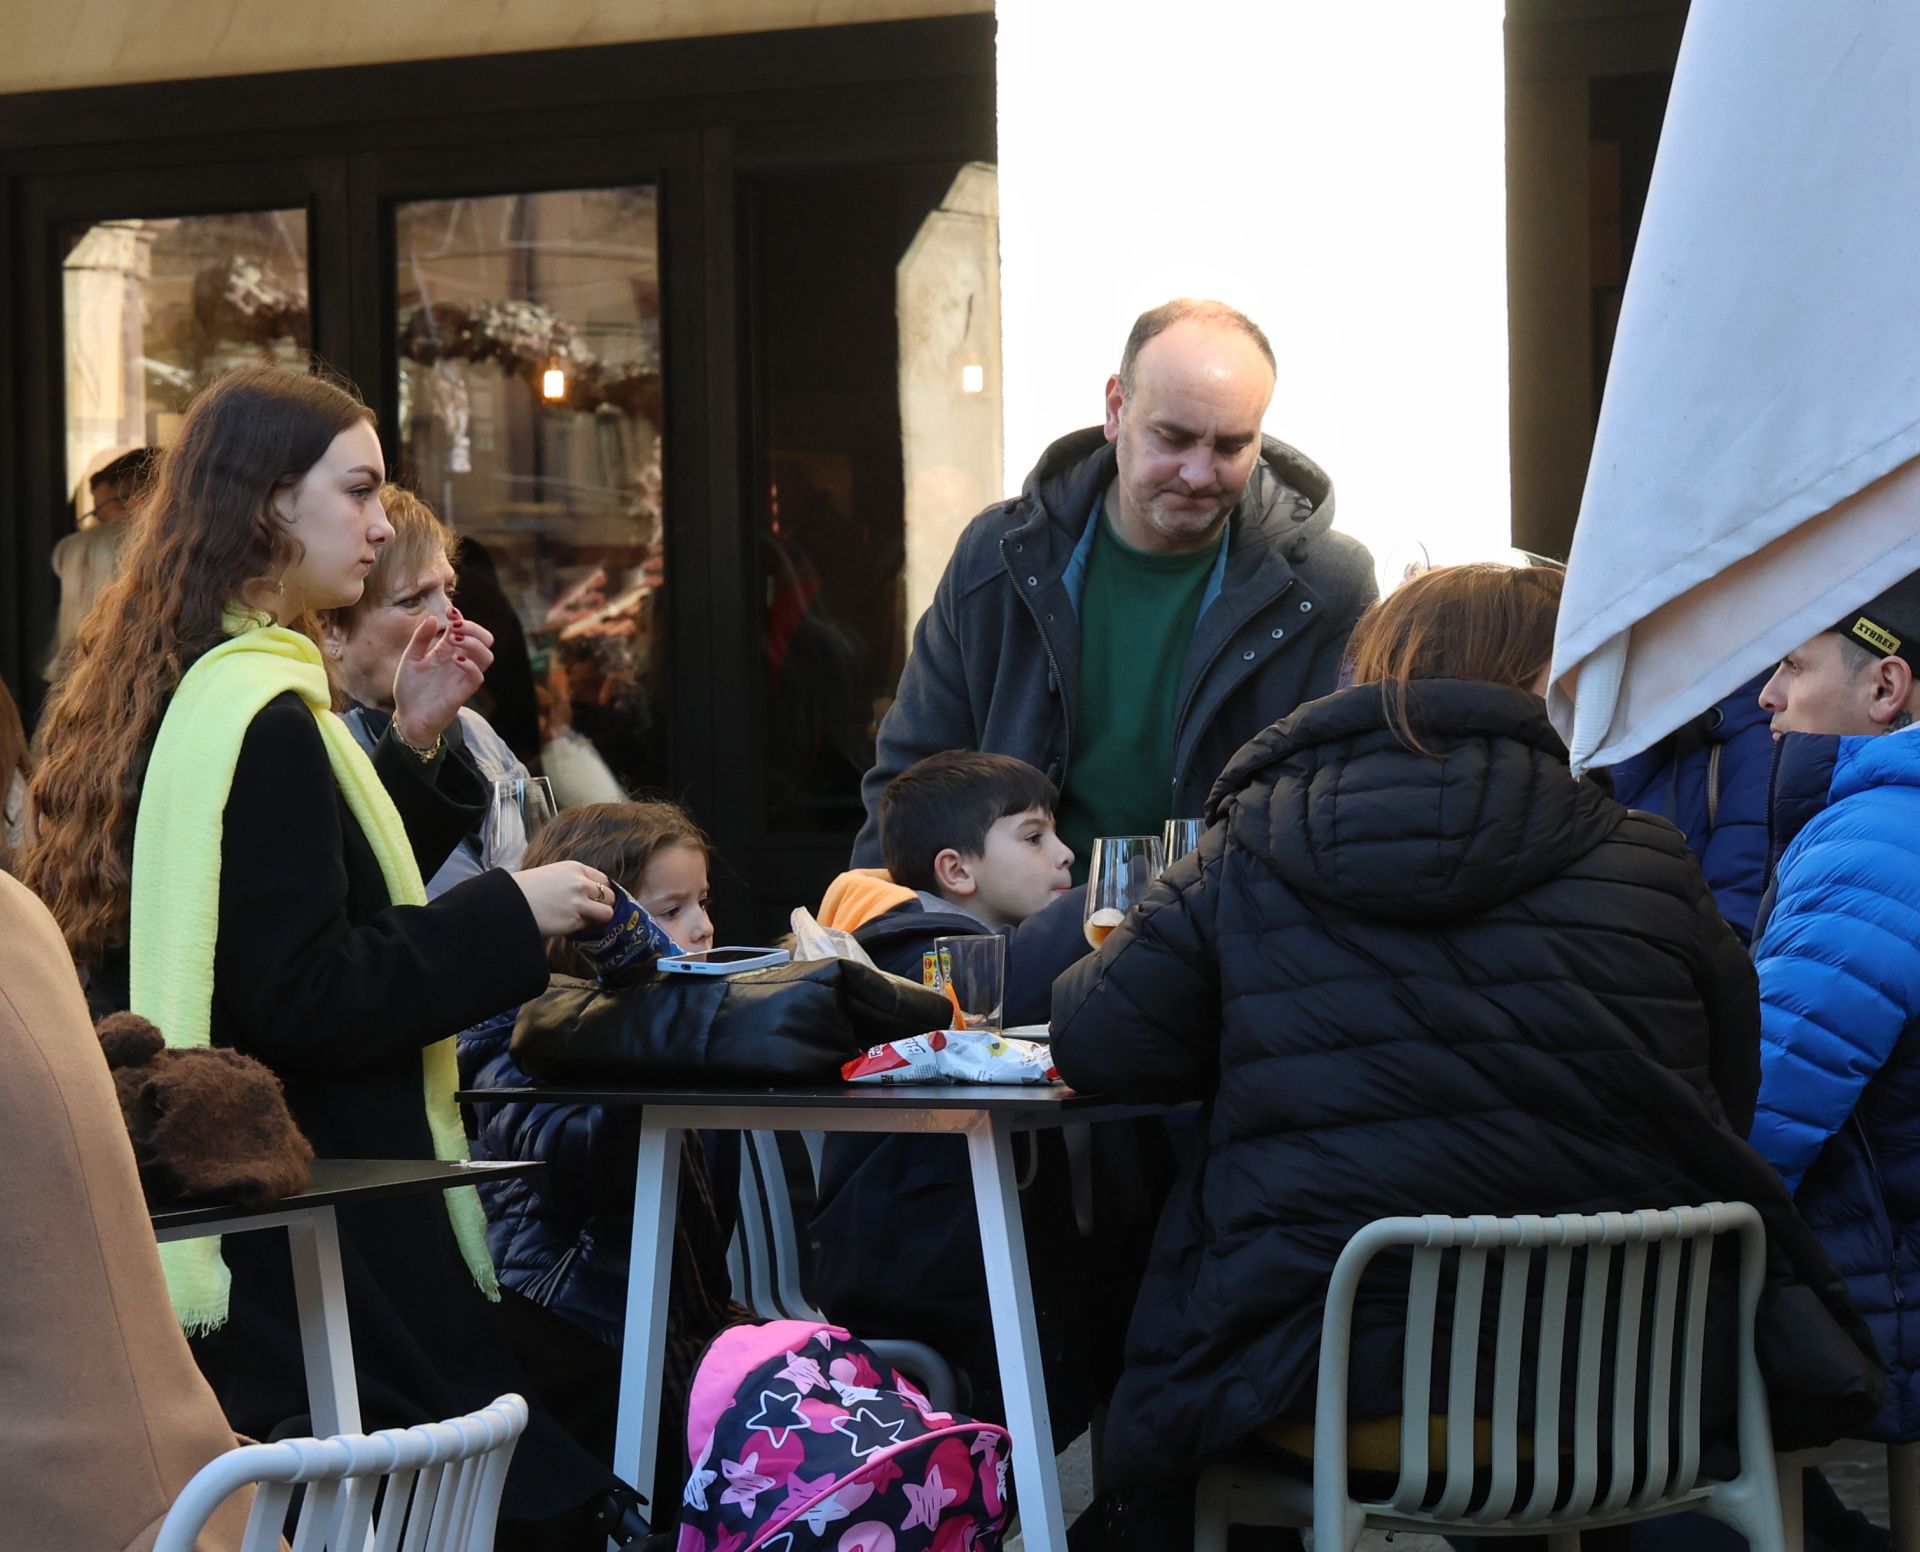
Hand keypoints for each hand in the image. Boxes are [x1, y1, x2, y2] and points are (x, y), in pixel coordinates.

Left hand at [391, 606, 494, 746]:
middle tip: (455, 627)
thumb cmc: (410, 689)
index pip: (465, 629)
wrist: (409, 717)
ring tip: (454, 640)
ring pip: (487, 655)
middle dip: (473, 628)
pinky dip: (471, 665)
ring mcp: (464, 675)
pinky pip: (478, 676)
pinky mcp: (464, 691)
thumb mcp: (410, 659)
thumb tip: (434, 618)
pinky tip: (456, 660)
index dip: (461, 617)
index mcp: (447, 650)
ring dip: (474, 643)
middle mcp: (460, 660)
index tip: (450, 611)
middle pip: (484, 639)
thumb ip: (420, 638)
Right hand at [511, 861, 615, 937]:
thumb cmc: (526, 889)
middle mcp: (581, 883)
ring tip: (589, 922)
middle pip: (610, 896)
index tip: (601, 900)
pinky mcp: (573, 921)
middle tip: (596, 913)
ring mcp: (579, 903)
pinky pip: (589, 927)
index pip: (604, 880)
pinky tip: (574, 927)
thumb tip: (590, 894)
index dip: (604, 892)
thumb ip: (574, 881)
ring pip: (607, 913)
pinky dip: (585, 929)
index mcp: (575, 868)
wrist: (509, 902)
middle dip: (606, 906)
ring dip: (600, 919)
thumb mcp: (553, 874)